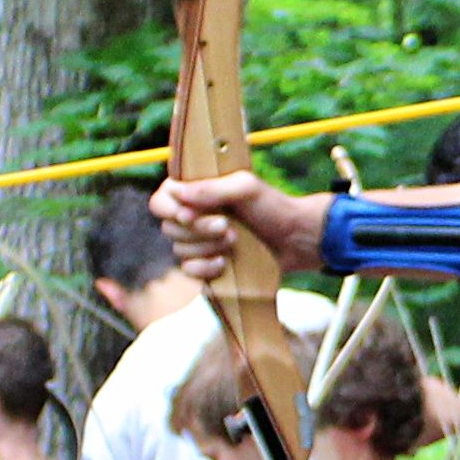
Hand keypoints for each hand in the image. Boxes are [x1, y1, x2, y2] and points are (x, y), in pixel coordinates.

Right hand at [151, 170, 320, 285]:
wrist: (297, 239)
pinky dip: (205, 269)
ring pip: (179, 250)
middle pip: (169, 228)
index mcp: (197, 192)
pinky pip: (189, 271)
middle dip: (198, 230)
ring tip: (236, 240)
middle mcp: (194, 217)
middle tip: (229, 227)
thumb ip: (211, 188)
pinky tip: (225, 263)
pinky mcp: (209, 265)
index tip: (191, 214)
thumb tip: (177, 192)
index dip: (170, 209)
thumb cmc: (274, 208)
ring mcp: (201, 242)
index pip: (161, 200)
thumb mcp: (245, 188)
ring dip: (207, 247)